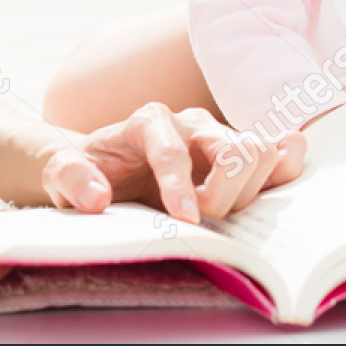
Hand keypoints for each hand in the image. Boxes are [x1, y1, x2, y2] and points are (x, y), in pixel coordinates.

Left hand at [41, 102, 305, 222]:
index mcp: (147, 122)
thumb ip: (69, 178)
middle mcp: (188, 123)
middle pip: (229, 147)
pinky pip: (275, 155)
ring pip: (256, 152)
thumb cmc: (84, 170)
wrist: (102, 167)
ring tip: (223, 214)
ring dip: (248, 191)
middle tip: (202, 223)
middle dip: (223, 193)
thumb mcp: (59, 175)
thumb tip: (96, 198)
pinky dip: (286, 167)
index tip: (185, 221)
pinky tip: (285, 176)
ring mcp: (217, 138)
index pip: (170, 148)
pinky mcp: (236, 158)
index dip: (180, 184)